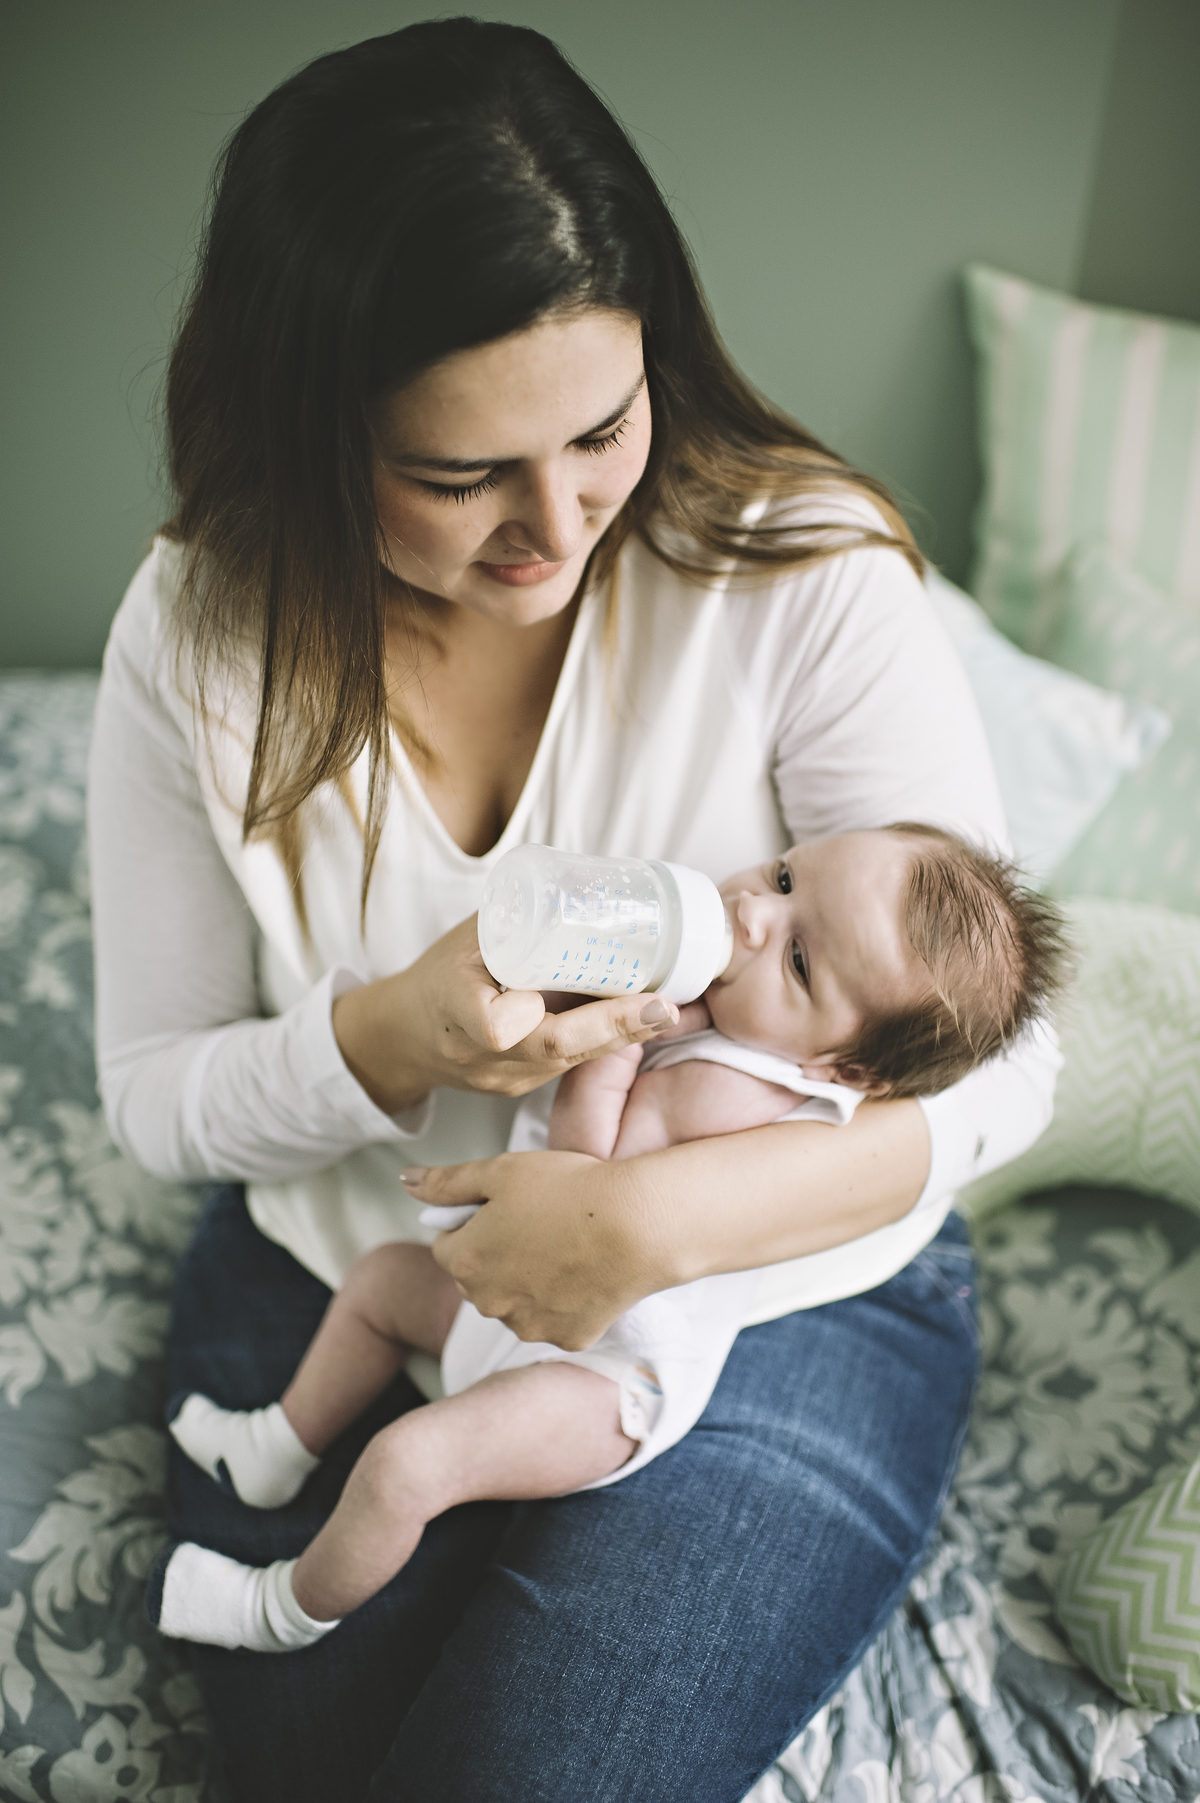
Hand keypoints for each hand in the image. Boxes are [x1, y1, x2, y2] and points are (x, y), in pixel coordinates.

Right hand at [332, 915, 680, 1114]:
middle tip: (663, 1006)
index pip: (496, 1026)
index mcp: (455, 1008)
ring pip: (569, 1061)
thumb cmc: (442, 973)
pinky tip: (638, 1022)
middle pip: (553, 1049)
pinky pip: (568, 1066)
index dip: (537, 1013)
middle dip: (614, 1026)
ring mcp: (502, 1080)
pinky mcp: (521, 1089)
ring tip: (666, 1009)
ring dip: (622, 1035)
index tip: (570, 988)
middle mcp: (479, 1055)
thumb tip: (591, 888)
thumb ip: (519, 925)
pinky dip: (604, 1042)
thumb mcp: (469, 939)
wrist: (407, 1036)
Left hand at [401, 1152, 665, 1349]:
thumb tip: (404, 1182)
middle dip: (495, 1256)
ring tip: (564, 1246)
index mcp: (464, 1262)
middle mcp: (488, 1303)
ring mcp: (528, 1326)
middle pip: (478, 1279)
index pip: (447, 1246)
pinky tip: (585, 1273)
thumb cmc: (568, 1189)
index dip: (474, 1224)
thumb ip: (446, 1181)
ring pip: (514, 1303)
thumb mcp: (501, 1170)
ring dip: (526, 1282)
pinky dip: (563, 1302)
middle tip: (537, 1223)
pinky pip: (554, 1320)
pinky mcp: (567, 1339)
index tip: (507, 1208)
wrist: (637, 1225)